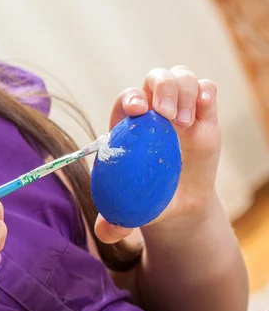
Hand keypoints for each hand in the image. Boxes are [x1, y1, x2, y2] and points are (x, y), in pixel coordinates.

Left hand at [95, 66, 220, 243]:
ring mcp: (179, 110)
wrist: (179, 204)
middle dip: (162, 88)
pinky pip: (206, 88)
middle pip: (154, 79)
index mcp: (128, 127)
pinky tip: (204, 107)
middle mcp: (152, 112)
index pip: (127, 99)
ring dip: (184, 90)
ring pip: (180, 77)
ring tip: (184, 122)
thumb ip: (115, 221)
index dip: (130, 98)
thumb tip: (105, 233)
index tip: (136, 111)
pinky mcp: (204, 114)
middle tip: (167, 116)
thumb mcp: (130, 211)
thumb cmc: (146, 200)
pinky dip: (205, 91)